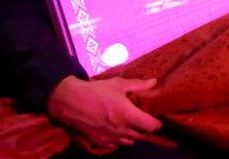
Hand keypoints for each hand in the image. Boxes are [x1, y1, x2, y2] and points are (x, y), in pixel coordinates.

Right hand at [47, 76, 161, 149]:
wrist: (71, 101)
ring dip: (133, 135)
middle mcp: (121, 130)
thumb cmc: (97, 91)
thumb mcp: (119, 84)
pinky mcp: (99, 142)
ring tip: (131, 126)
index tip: (157, 119)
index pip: (151, 126)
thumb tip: (154, 82)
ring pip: (129, 142)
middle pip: (141, 136)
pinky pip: (115, 146)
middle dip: (146, 130)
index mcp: (129, 116)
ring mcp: (110, 138)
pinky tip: (117, 132)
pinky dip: (119, 140)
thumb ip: (138, 85)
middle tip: (144, 121)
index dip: (157, 124)